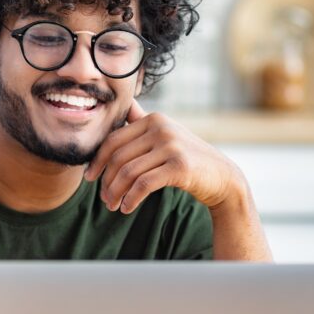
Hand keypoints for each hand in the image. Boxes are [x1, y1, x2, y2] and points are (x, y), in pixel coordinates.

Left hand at [85, 100, 245, 214]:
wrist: (223, 177)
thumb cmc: (188, 159)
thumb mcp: (165, 137)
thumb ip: (143, 123)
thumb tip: (125, 106)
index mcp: (154, 118)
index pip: (113, 139)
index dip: (97, 160)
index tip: (90, 177)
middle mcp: (161, 127)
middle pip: (118, 157)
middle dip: (106, 181)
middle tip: (103, 199)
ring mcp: (171, 145)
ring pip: (128, 172)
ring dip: (116, 193)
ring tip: (112, 206)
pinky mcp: (179, 166)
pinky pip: (143, 185)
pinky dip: (131, 199)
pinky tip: (127, 208)